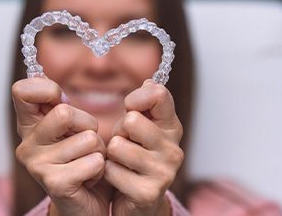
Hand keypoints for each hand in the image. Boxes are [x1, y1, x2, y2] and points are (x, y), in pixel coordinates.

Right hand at [12, 77, 110, 215]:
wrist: (87, 202)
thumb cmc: (82, 159)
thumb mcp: (72, 127)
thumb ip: (59, 104)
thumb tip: (41, 75)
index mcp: (30, 126)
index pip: (23, 90)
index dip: (47, 89)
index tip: (61, 101)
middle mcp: (27, 144)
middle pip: (65, 112)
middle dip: (88, 125)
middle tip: (85, 142)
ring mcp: (38, 165)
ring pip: (88, 138)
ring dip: (98, 150)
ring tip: (88, 161)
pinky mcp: (55, 183)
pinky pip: (94, 161)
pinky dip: (101, 168)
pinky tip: (90, 178)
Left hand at [104, 79, 183, 215]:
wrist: (137, 200)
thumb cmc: (135, 156)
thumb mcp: (139, 127)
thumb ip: (144, 105)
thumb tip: (149, 81)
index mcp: (171, 128)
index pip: (159, 95)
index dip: (137, 97)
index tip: (130, 107)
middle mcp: (173, 148)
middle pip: (132, 120)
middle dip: (119, 131)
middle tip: (124, 143)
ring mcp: (163, 172)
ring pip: (117, 146)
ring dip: (111, 154)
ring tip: (121, 161)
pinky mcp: (148, 192)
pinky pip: (110, 170)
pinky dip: (107, 173)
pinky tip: (119, 179)